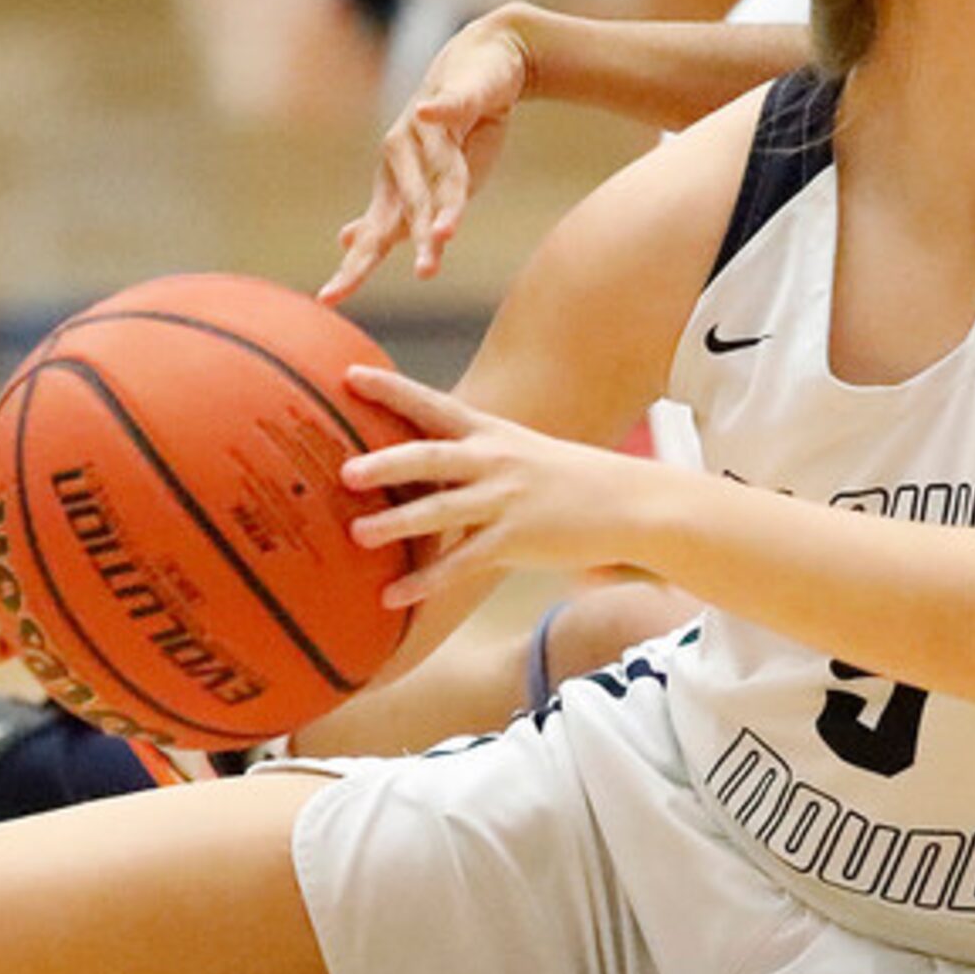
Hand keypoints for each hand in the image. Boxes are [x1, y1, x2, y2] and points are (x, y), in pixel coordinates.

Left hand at [326, 8, 532, 301]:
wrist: (484, 59)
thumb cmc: (455, 130)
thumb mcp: (430, 177)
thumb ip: (396, 211)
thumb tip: (347, 240)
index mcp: (396, 184)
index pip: (375, 235)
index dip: (354, 268)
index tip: (328, 300)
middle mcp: (403, 158)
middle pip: (400, 213)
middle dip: (394, 247)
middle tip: (397, 280)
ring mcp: (425, 130)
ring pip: (437, 176)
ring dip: (439, 206)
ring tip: (442, 236)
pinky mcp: (456, 97)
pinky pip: (447, 107)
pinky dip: (439, 112)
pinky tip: (429, 112)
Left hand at [340, 367, 654, 604]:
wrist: (629, 502)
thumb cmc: (568, 479)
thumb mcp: (521, 452)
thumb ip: (474, 454)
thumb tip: (425, 460)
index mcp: (491, 434)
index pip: (432, 405)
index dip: (390, 390)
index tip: (349, 376)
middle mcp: (493, 462)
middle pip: (430, 457)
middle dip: (386, 463)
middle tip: (346, 471)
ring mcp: (504, 501)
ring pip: (441, 511)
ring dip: (396, 524)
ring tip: (357, 534)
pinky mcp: (515, 540)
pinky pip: (461, 564)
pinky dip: (425, 583)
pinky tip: (391, 597)